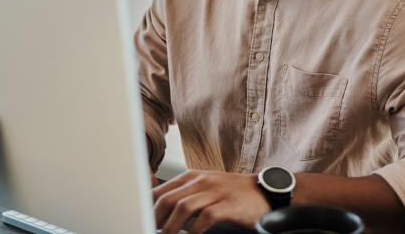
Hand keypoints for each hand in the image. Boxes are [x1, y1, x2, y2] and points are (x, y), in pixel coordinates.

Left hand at [152, 170, 269, 233]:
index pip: (162, 189)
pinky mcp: (228, 205)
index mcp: (192, 177)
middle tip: (151, 230)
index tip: (142, 219)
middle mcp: (201, 181)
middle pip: (169, 198)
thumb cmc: (231, 192)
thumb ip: (183, 193)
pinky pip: (205, 217)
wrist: (262, 191)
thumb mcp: (204, 186)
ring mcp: (215, 192)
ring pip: (183, 208)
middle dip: (156, 218)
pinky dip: (194, 230)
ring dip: (171, 227)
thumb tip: (158, 206)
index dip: (148, 206)